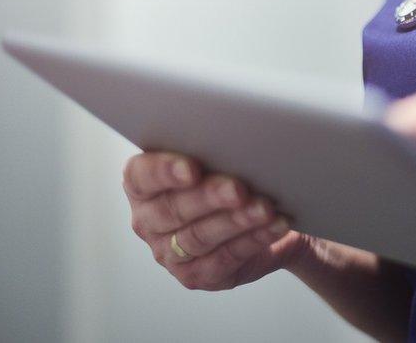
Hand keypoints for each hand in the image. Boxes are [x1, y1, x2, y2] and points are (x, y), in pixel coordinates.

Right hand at [123, 152, 316, 290]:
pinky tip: (274, 225)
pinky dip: (253, 240)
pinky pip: (226, 258)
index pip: (141, 177)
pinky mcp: (196, 276)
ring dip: (236, 221)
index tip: (191, 168)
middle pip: (173, 209)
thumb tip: (234, 140)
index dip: (164, 172)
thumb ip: (213, 151)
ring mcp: (169, 253)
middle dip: (209, 197)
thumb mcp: (218, 160)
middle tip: (238, 188)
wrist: (266, 219)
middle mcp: (148, 221)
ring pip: (200, 237)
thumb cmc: (233, 178)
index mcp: (142, 186)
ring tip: (264, 208)